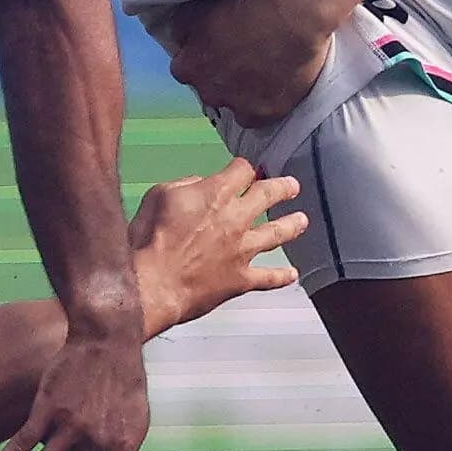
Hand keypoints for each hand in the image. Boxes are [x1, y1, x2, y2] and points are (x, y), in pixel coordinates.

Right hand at [130, 158, 306, 331]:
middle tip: (292, 185)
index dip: (245, 167)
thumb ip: (185, 185)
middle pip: (268, 195)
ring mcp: (242, 250)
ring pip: (277, 233)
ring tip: (302, 220)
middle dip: (282, 187)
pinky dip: (282, 277)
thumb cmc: (149, 239)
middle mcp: (236, 218)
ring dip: (292, 225)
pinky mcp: (241, 279)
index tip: (246, 168)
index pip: (242, 170)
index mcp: (216, 194)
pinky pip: (269, 278)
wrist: (152, 283)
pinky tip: (293, 274)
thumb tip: (201, 185)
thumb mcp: (159, 195)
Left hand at [151, 0, 336, 128]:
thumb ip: (183, 28)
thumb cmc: (245, 6)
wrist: (292, 16)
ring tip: (260, 68)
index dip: (199, 56)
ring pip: (234, 103)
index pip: (184, 68)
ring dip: (242, 90)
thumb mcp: (199, 7)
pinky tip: (273, 84)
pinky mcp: (267, 113)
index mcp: (190, 69)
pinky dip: (263, 102)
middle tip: (240, 54)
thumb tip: (182, 40)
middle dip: (219, 75)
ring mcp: (239, 106)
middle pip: (209, 88)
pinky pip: (259, 114)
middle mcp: (210, 93)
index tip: (213, 46)